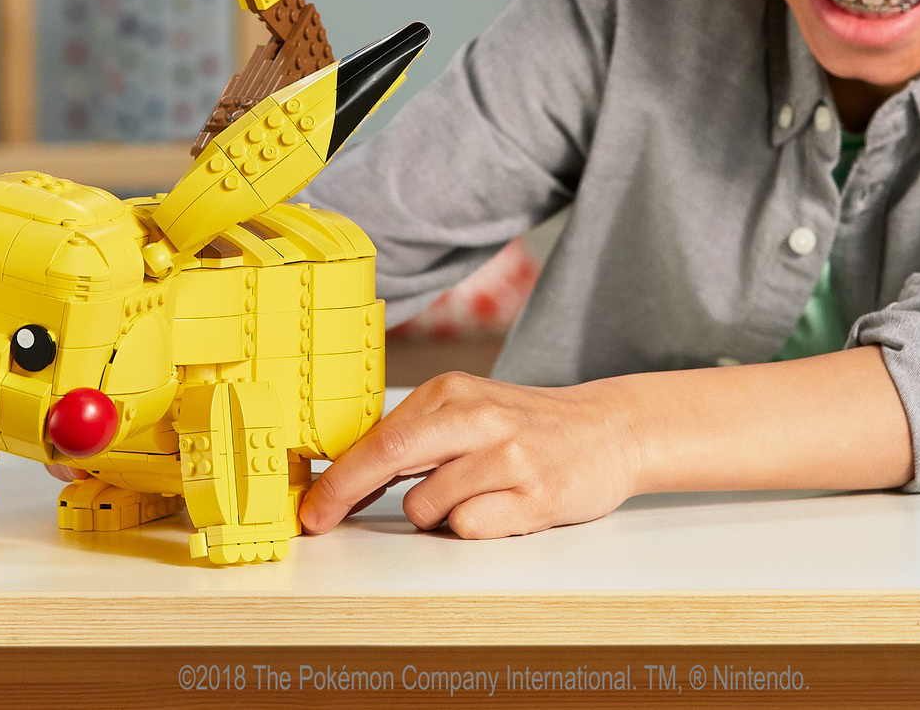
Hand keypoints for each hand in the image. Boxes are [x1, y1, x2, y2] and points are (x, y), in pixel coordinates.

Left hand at [298, 371, 643, 539]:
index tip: (309, 507)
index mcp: (453, 392)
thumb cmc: (527, 428)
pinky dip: (472, 527)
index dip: (336, 476)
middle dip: (344, 493)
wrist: (611, 430)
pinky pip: (470, 528)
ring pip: (428, 506)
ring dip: (434, 515)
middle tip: (318, 520)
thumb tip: (345, 478)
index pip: (379, 437)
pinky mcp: (536, 495)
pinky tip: (502, 507)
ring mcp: (510, 456)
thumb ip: (415, 439)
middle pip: (390, 457)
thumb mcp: (469, 413)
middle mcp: (479, 417)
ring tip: (473, 496)